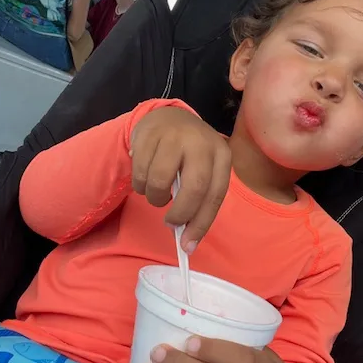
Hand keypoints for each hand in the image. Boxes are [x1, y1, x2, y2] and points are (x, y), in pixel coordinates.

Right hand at [130, 107, 230, 251]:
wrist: (168, 118)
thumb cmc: (189, 154)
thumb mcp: (202, 170)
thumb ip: (199, 200)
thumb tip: (187, 242)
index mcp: (221, 155)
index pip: (215, 195)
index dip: (202, 223)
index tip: (188, 245)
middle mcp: (201, 143)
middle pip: (194, 187)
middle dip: (180, 213)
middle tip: (171, 223)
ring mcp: (175, 136)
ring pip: (161, 181)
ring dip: (155, 198)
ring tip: (158, 193)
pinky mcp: (150, 135)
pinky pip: (141, 172)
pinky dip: (141, 185)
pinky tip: (146, 179)